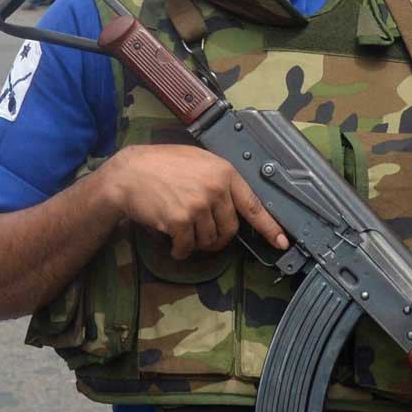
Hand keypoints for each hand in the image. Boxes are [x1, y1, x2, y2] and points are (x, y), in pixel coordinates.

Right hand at [99, 146, 288, 258]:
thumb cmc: (163, 165)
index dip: (269, 227)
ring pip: (209, 240)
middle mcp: (215, 188)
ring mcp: (199, 205)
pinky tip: (173, 243)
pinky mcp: (181, 220)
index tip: (282, 242)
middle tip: (202, 234)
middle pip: (230, 230)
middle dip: (217, 238)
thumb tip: (237, 203)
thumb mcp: (198, 161)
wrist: (129, 173)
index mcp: (225, 172)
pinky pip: (188, 247)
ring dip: (196, 243)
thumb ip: (220, 179)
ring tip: (181, 230)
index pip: (253, 205)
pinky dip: (181, 251)